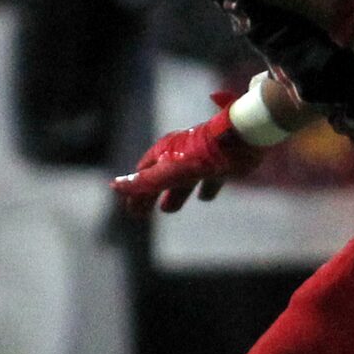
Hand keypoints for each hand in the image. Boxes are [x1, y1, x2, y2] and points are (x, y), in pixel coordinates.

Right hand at [112, 95, 263, 215]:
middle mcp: (180, 154)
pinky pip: (209, 180)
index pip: (143, 174)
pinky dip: (204, 190)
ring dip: (173, 195)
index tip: (130, 208)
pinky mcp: (221, 166)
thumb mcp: (169, 171)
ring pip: (182, 181)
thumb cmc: (200, 154)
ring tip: (167, 209)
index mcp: (165, 153)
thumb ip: (144, 181)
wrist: (240, 139)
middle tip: (141, 214)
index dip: (135, 191)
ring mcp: (201, 160)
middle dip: (150, 196)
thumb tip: (114, 185)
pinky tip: (204, 198)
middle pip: (161, 178)